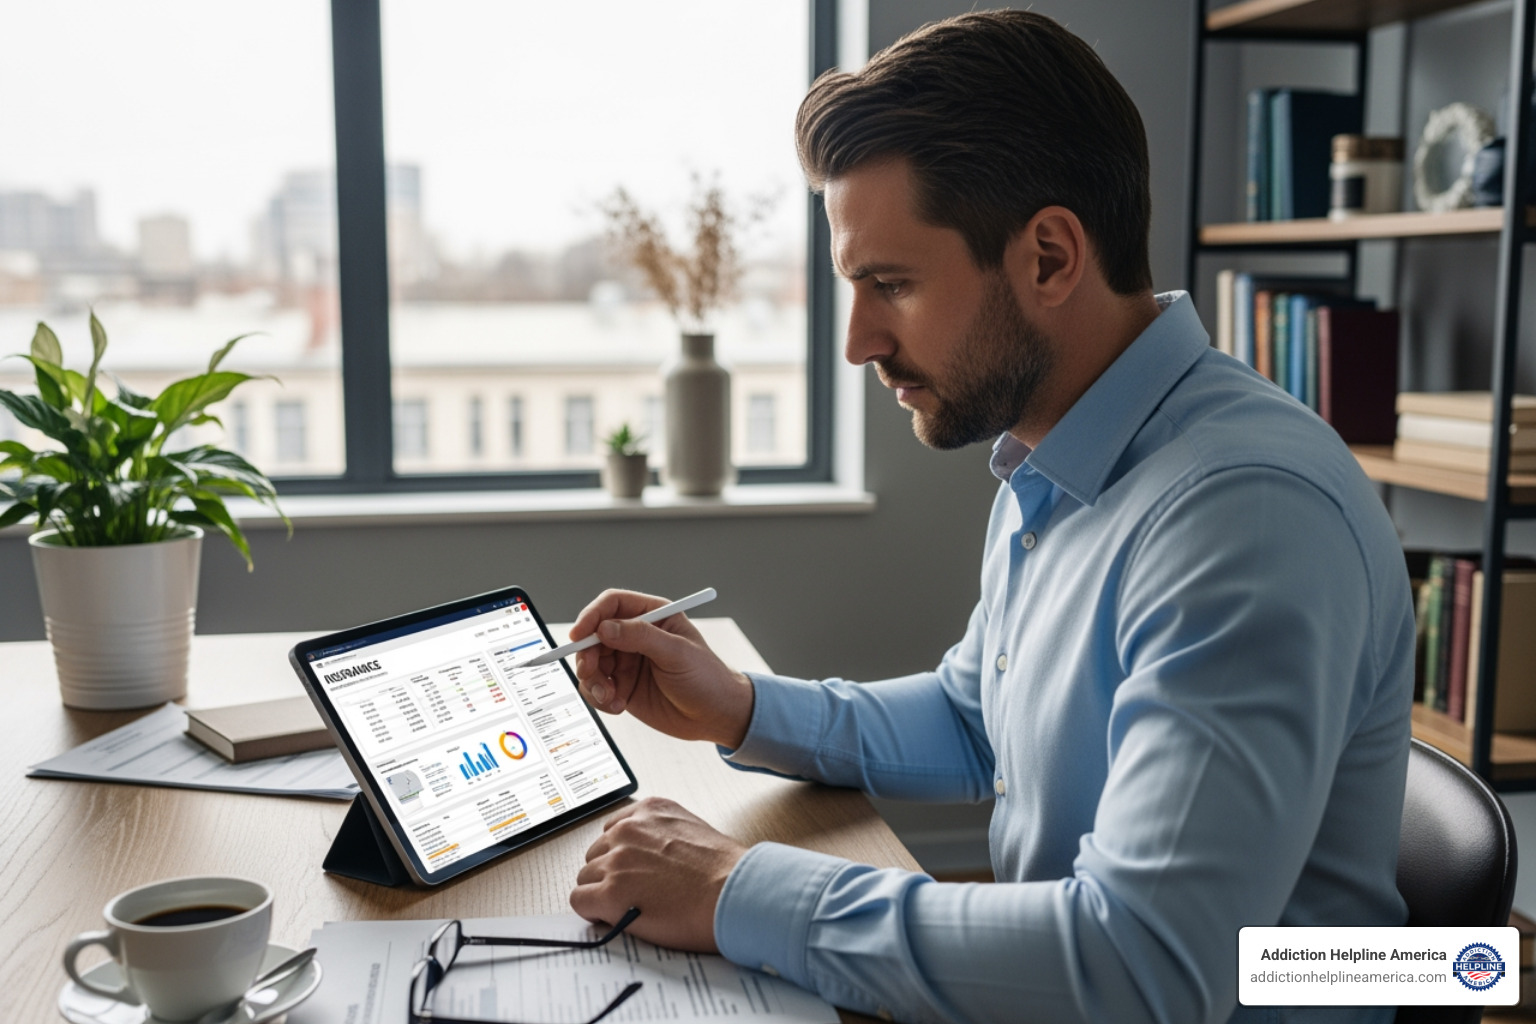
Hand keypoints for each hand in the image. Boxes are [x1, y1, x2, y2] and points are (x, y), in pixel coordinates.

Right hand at [568, 589, 753, 747]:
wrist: (714, 717)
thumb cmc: (707, 679)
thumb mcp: (678, 654)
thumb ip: (641, 637)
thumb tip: (605, 627)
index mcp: (653, 616)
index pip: (612, 605)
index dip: (592, 616)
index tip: (579, 635)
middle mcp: (636, 636)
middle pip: (594, 635)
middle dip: (587, 655)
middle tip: (591, 673)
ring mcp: (627, 661)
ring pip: (590, 663)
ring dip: (593, 681)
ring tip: (610, 697)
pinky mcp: (622, 686)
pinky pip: (595, 687)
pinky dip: (598, 698)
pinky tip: (617, 706)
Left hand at [570, 797, 747, 951]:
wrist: (733, 893)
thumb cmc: (724, 871)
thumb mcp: (692, 831)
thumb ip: (662, 836)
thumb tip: (648, 858)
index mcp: (649, 810)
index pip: (613, 829)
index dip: (620, 855)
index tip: (630, 870)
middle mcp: (628, 830)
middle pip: (596, 854)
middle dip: (610, 873)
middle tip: (633, 893)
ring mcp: (617, 861)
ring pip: (586, 877)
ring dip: (602, 892)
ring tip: (628, 908)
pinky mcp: (610, 893)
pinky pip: (580, 901)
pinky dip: (593, 912)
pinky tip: (613, 918)